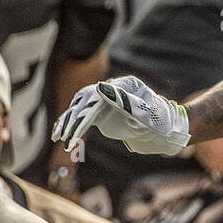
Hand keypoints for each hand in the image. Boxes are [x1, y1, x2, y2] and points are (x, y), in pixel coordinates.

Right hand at [52, 75, 190, 156]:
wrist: (163, 130)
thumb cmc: (158, 121)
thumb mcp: (145, 113)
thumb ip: (125, 102)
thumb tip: (102, 87)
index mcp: (125, 85)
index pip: (102, 94)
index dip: (89, 108)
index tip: (79, 123)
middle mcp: (111, 89)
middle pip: (87, 101)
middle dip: (75, 119)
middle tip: (67, 136)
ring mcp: (104, 100)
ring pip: (80, 109)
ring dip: (69, 123)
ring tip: (59, 138)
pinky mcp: (100, 113)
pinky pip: (81, 117)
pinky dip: (70, 126)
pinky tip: (59, 135)